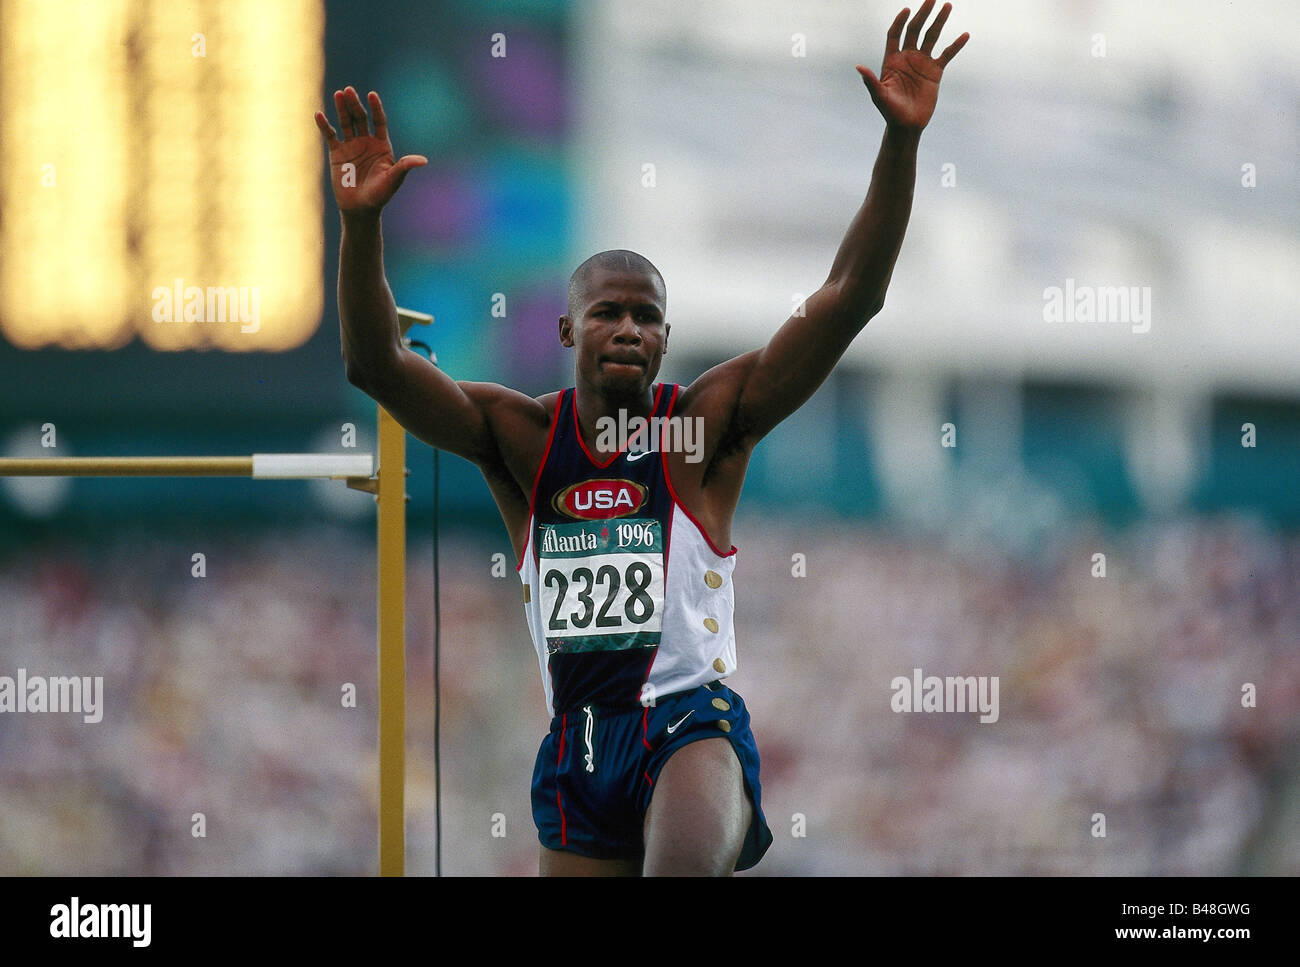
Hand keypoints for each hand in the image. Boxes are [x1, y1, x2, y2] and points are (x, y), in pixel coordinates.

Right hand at [314, 87, 426, 214]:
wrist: (360, 208)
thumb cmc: (380, 195)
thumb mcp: (393, 180)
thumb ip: (405, 167)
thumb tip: (423, 161)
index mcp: (381, 145)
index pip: (378, 121)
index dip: (376, 108)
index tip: (372, 95)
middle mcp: (366, 142)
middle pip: (361, 118)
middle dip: (355, 104)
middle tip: (348, 90)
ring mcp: (351, 146)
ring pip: (346, 123)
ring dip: (341, 108)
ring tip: (338, 94)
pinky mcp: (337, 153)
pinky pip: (330, 135)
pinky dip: (324, 125)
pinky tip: (319, 114)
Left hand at [856, 1, 968, 130]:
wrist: (907, 125)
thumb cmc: (890, 112)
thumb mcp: (879, 96)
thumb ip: (871, 81)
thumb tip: (858, 67)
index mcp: (892, 60)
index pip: (895, 34)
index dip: (900, 21)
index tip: (907, 10)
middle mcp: (907, 57)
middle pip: (915, 29)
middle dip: (922, 14)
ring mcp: (922, 63)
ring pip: (931, 37)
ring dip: (939, 21)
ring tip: (947, 5)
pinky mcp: (935, 71)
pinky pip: (947, 54)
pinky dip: (956, 45)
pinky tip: (965, 35)